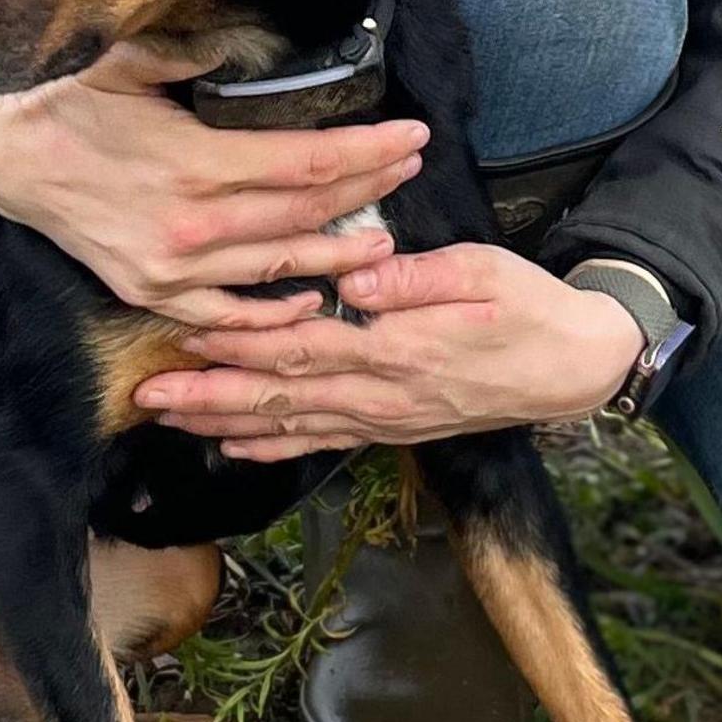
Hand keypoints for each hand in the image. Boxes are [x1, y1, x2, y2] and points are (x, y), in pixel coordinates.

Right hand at [0, 41, 429, 329]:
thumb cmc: (62, 96)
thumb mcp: (133, 58)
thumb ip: (199, 52)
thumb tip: (255, 37)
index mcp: (195, 164)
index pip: (306, 162)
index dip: (367, 151)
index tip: (413, 135)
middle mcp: (191, 227)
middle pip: (304, 214)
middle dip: (367, 189)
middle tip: (412, 167)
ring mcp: (169, 269)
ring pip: (276, 269)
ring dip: (337, 254)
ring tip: (385, 236)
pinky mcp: (147, 291)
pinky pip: (223, 316)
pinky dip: (271, 313)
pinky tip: (309, 298)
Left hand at [130, 244, 647, 459]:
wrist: (574, 366)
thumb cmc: (528, 307)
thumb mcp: (483, 271)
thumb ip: (418, 277)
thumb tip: (360, 277)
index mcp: (400, 350)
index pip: (303, 345)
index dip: (242, 341)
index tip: (187, 330)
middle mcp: (382, 394)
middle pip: (281, 395)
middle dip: (209, 395)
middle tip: (147, 395)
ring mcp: (384, 417)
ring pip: (290, 425)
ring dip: (225, 424)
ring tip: (170, 420)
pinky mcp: (391, 426)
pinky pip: (322, 442)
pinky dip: (273, 448)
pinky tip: (233, 450)